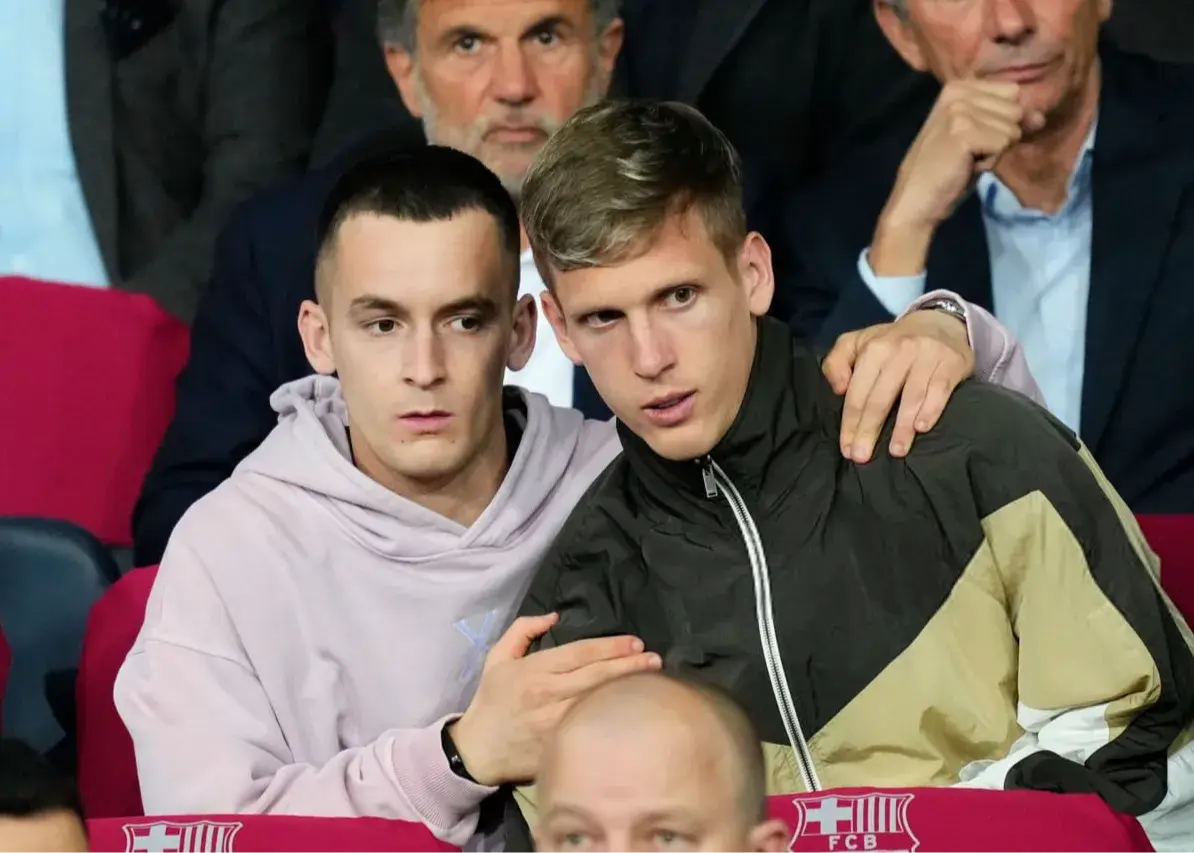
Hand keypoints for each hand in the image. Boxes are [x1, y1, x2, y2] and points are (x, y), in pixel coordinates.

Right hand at [448, 614, 661, 784]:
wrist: (477, 750)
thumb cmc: (491, 700)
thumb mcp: (498, 657)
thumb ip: (523, 630)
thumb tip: (554, 616)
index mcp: (535, 670)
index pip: (581, 653)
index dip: (611, 646)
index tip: (635, 642)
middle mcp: (548, 694)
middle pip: (597, 675)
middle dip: (629, 665)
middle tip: (654, 658)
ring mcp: (556, 723)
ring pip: (599, 701)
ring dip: (628, 689)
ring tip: (653, 678)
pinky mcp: (561, 747)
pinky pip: (593, 727)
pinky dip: (614, 717)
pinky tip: (633, 710)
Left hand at [823, 309, 974, 462]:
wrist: (939, 323)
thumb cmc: (891, 342)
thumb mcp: (857, 343)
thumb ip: (836, 362)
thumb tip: (838, 389)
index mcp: (874, 348)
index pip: (858, 393)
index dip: (850, 423)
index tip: (847, 448)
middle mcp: (900, 350)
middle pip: (880, 398)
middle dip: (869, 430)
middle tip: (862, 457)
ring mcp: (927, 356)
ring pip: (912, 397)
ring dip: (902, 428)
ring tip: (895, 451)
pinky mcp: (952, 363)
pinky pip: (940, 390)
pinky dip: (931, 410)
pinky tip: (922, 428)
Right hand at [870, 80, 1044, 276]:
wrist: (917, 201)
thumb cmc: (947, 171)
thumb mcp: (981, 139)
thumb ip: (1010, 121)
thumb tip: (1040, 117)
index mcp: (958, 86)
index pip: (1013, 93)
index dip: (1003, 122)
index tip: (974, 139)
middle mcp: (957, 91)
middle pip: (1015, 110)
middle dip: (999, 137)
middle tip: (968, 152)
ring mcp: (959, 110)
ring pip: (1011, 129)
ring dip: (994, 152)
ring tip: (966, 160)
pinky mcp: (963, 131)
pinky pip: (1003, 144)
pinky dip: (989, 162)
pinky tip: (966, 166)